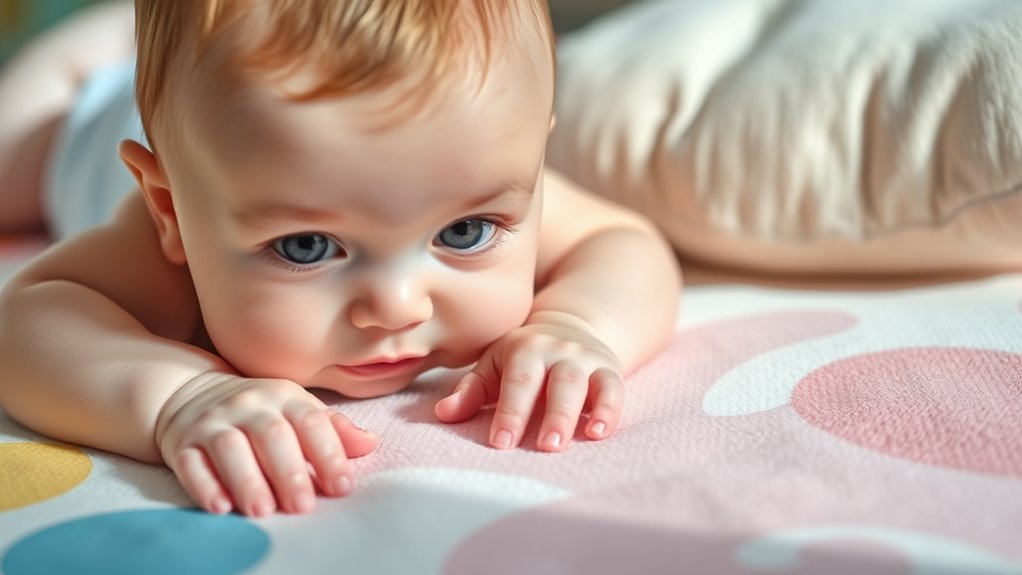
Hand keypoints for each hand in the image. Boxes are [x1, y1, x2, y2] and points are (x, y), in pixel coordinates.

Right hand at [156, 373, 377, 516]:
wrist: (189, 393)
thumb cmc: (259, 412)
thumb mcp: (296, 410)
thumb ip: (332, 429)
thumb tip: (371, 443)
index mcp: (284, 397)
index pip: (311, 422)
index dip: (329, 453)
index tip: (343, 486)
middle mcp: (249, 405)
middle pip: (271, 435)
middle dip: (289, 472)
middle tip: (302, 506)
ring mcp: (213, 422)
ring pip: (230, 448)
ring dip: (247, 481)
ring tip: (262, 511)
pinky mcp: (182, 443)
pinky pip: (190, 462)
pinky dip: (203, 485)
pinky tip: (219, 507)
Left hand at [435, 312, 623, 451]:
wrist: (570, 326)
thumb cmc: (523, 356)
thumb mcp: (495, 364)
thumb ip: (471, 390)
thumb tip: (443, 414)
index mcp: (525, 349)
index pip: (518, 381)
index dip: (510, 412)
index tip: (501, 442)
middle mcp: (558, 351)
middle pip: (557, 383)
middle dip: (552, 415)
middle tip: (544, 447)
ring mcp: (585, 360)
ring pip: (584, 385)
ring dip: (576, 415)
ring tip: (569, 443)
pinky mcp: (608, 371)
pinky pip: (614, 389)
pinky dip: (609, 411)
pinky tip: (598, 432)